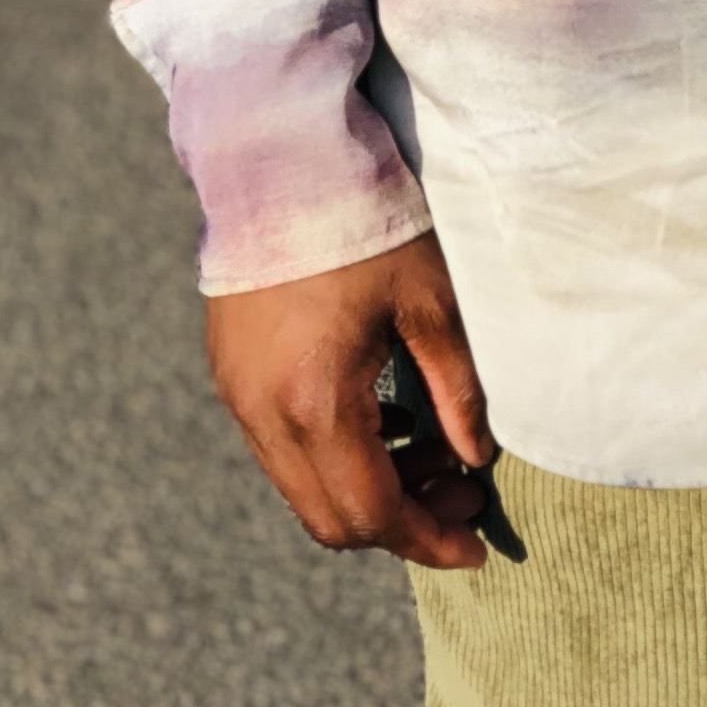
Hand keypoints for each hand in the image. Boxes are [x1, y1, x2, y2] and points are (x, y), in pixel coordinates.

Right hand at [205, 233, 498, 572]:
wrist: (276, 157)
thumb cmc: (363, 220)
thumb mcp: (429, 299)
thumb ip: (457, 388)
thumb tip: (476, 456)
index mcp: (317, 403)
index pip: (374, 512)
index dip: (428, 541)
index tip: (475, 549)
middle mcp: (265, 416)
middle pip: (332, 518)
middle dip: (402, 522)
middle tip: (460, 493)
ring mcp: (239, 397)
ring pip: (303, 488)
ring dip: (366, 489)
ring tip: (430, 449)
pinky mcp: (230, 374)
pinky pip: (281, 448)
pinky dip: (334, 454)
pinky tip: (384, 414)